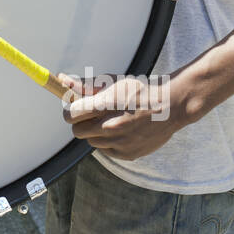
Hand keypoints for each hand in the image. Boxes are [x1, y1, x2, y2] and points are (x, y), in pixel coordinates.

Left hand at [59, 72, 179, 160]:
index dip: (69, 110)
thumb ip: (86, 84)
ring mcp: (120, 143)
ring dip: (95, 133)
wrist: (171, 106)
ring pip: (91, 142)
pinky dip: (109, 143)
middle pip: (77, 131)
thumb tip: (62, 79)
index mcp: (105, 106)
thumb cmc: (140, 91)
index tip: (74, 107)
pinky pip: (106, 151)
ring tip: (110, 121)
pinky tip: (121, 131)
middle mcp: (111, 127)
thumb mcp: (113, 82)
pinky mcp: (128, 154)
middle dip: (81, 122)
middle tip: (92, 114)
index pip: (70, 114)